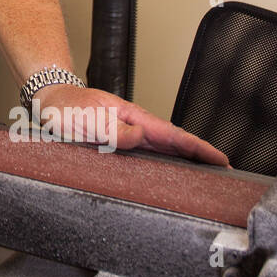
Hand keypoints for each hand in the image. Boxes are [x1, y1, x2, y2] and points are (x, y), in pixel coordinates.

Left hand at [32, 83, 229, 165]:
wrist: (51, 102)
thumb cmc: (68, 107)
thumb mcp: (88, 118)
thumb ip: (114, 129)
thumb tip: (142, 137)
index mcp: (133, 117)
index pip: (173, 134)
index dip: (198, 148)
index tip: (220, 159)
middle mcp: (135, 125)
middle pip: (176, 142)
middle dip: (201, 155)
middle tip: (224, 171)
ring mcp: (130, 133)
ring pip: (165, 148)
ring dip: (187, 159)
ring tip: (207, 174)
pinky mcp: (121, 141)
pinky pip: (149, 152)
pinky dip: (166, 160)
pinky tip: (173, 170)